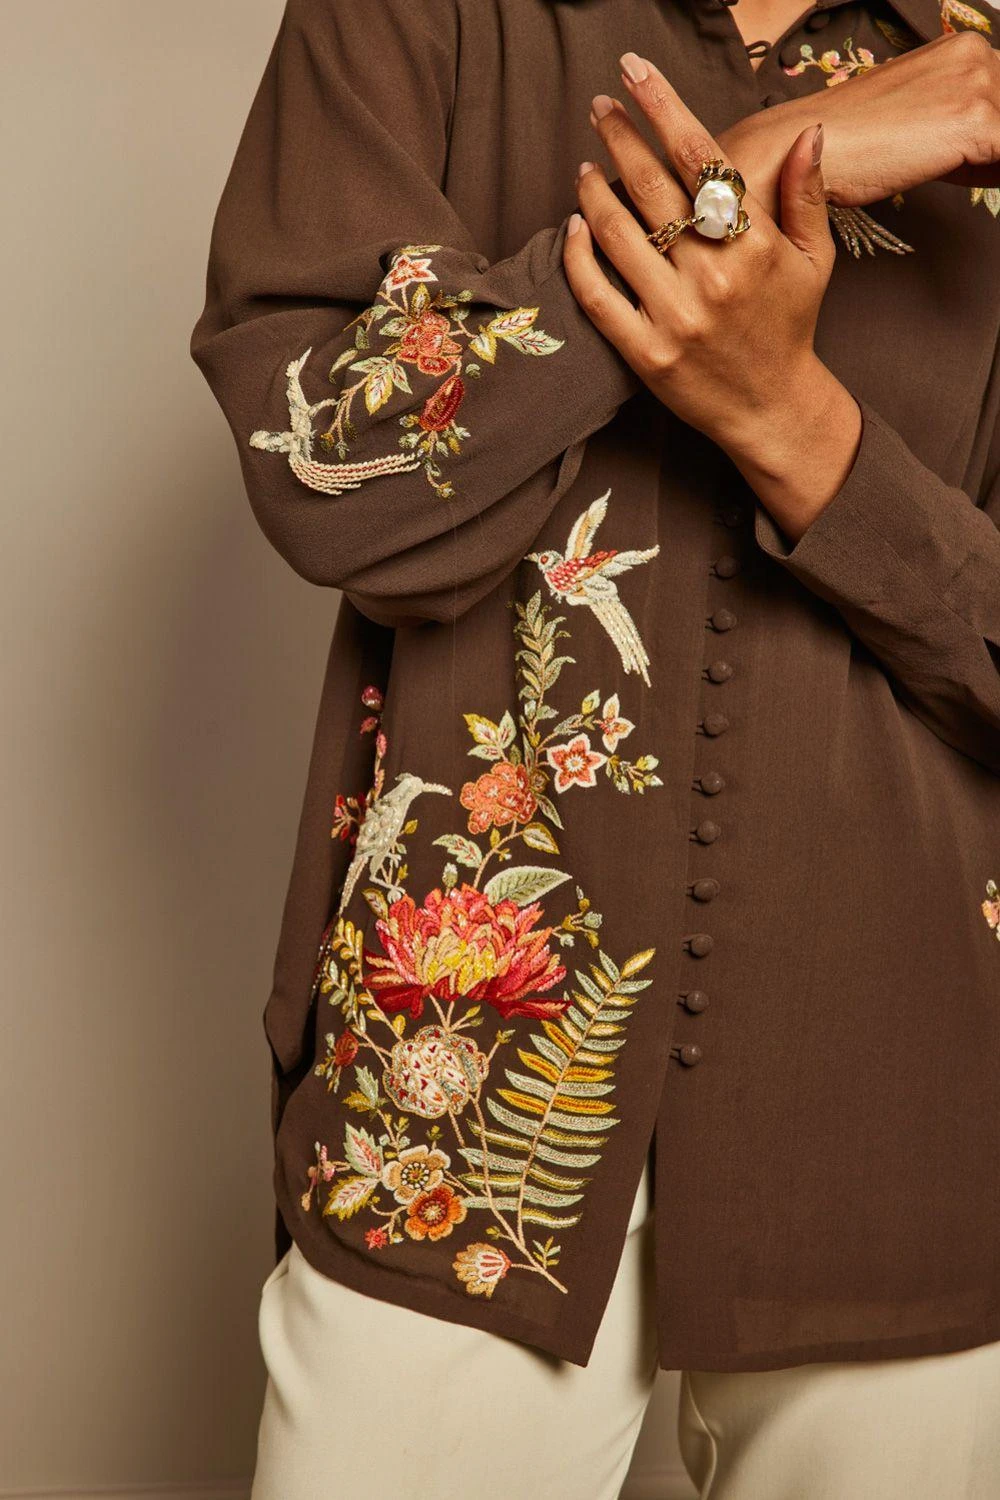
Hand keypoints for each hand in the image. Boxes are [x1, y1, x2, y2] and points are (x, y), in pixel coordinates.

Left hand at [562, 53, 861, 541]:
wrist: (772, 408)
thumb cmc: (788, 326)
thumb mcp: (813, 258)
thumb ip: (805, 194)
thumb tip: (806, 132)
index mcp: (754, 244)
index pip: (700, 157)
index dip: (662, 107)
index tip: (634, 74)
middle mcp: (714, 276)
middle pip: (651, 185)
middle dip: (618, 135)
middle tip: (598, 108)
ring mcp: (676, 316)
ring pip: (618, 234)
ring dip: (593, 191)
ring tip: (584, 166)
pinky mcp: (646, 353)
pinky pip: (598, 295)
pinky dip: (580, 257)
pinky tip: (574, 228)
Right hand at [718, 31, 999, 219]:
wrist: (793, 152)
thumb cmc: (840, 147)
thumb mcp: (909, 127)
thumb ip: (953, 130)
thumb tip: (991, 155)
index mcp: (959, 50)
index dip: (996, 140)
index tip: (983, 169)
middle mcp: (973, 55)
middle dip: (997, 151)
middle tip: (974, 178)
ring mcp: (977, 86)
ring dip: (995, 169)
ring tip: (962, 183)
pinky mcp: (976, 123)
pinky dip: (996, 179)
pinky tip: (977, 189)